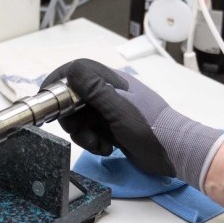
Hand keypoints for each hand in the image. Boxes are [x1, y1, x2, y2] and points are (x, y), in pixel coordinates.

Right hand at [41, 59, 223, 187]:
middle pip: (73, 98)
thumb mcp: (118, 110)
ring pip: (81, 118)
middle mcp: (108, 93)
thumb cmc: (150, 129)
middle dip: (71, 118)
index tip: (48, 98)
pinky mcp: (113, 128)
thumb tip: (71, 70)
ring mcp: (110, 111)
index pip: (76, 71)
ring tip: (98, 145)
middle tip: (78, 132)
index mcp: (110, 81)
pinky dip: (93, 142)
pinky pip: (91, 132)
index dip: (59, 81)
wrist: (176, 153)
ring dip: (83, 134)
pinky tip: (107, 149)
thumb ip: (94, 90)